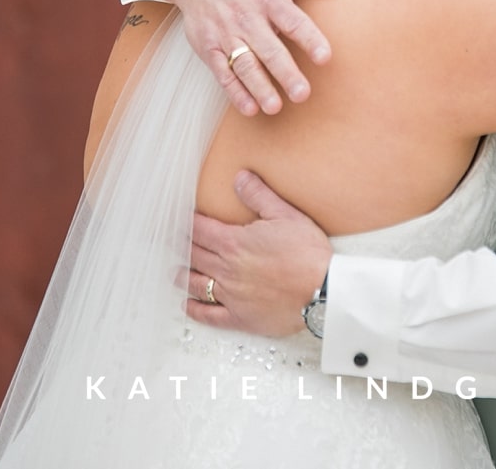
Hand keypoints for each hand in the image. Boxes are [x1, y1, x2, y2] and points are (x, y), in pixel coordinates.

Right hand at [153, 0, 350, 114]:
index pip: (292, 20)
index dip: (309, 39)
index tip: (325, 58)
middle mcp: (246, 16)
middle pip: (268, 49)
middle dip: (284, 72)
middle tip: (302, 94)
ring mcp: (225, 33)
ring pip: (244, 64)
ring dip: (259, 87)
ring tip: (276, 107)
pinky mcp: (208, 47)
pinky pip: (222, 72)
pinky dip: (235, 91)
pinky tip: (250, 108)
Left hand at [185, 171, 332, 335]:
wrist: (322, 291)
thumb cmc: (308, 254)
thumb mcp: (286, 215)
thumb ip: (259, 195)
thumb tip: (240, 178)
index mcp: (234, 243)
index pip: (199, 230)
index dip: (186, 223)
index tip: (179, 220)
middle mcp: (227, 269)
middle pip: (194, 255)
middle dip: (182, 246)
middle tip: (173, 243)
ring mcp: (231, 295)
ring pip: (197, 284)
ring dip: (184, 276)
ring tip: (177, 272)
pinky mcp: (240, 317)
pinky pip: (210, 315)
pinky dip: (195, 310)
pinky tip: (188, 305)